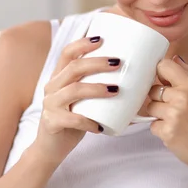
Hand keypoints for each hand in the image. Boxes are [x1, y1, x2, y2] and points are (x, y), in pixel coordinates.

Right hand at [31, 35, 120, 164]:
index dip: (83, 44)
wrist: (50, 148)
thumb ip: (97, 90)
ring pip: (74, 89)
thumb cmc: (72, 121)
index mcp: (59, 78)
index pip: (67, 53)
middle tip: (118, 63)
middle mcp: (52, 87)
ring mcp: (50, 105)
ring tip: (116, 90)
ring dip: (96, 88)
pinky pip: (72, 119)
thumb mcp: (81, 101)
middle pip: (74, 67)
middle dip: (97, 62)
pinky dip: (88, 122)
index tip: (101, 39)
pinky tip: (101, 127)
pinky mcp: (52, 122)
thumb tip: (137, 84)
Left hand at [146, 55, 187, 168]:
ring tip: (173, 120)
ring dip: (157, 115)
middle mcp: (182, 97)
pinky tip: (173, 131)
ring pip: (149, 107)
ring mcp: (173, 115)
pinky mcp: (167, 131)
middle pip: (152, 89)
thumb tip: (173, 58)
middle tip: (174, 108)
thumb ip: (186, 73)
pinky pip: (151, 125)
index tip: (163, 81)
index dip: (159, 73)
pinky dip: (159, 129)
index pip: (163, 66)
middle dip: (159, 99)